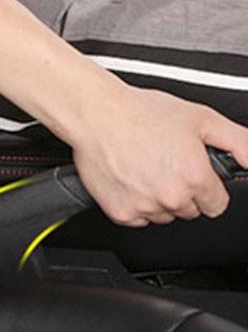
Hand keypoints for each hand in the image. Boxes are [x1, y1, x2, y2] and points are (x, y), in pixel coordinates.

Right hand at [72, 86, 247, 226]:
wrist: (97, 115)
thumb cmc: (141, 113)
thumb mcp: (201, 118)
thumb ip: (240, 143)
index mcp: (194, 178)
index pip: (217, 205)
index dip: (206, 187)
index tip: (192, 174)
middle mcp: (171, 197)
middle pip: (189, 211)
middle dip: (181, 191)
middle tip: (164, 163)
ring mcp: (144, 208)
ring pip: (162, 216)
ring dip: (157, 198)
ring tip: (144, 167)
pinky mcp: (120, 213)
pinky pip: (136, 218)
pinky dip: (134, 203)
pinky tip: (129, 178)